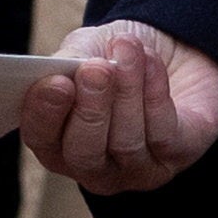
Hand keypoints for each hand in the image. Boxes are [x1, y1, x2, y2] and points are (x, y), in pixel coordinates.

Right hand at [16, 21, 217, 195]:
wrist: (172, 50)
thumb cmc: (116, 57)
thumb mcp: (85, 49)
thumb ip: (67, 62)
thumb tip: (62, 72)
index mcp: (58, 142)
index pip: (41, 140)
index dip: (44, 114)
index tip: (57, 82)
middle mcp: (94, 167)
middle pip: (84, 153)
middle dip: (90, 110)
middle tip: (97, 69)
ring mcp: (136, 170)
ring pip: (126, 141)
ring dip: (127, 89)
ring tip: (128, 47)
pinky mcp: (176, 157)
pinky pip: (163, 133)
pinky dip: (155, 91)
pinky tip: (150, 61)